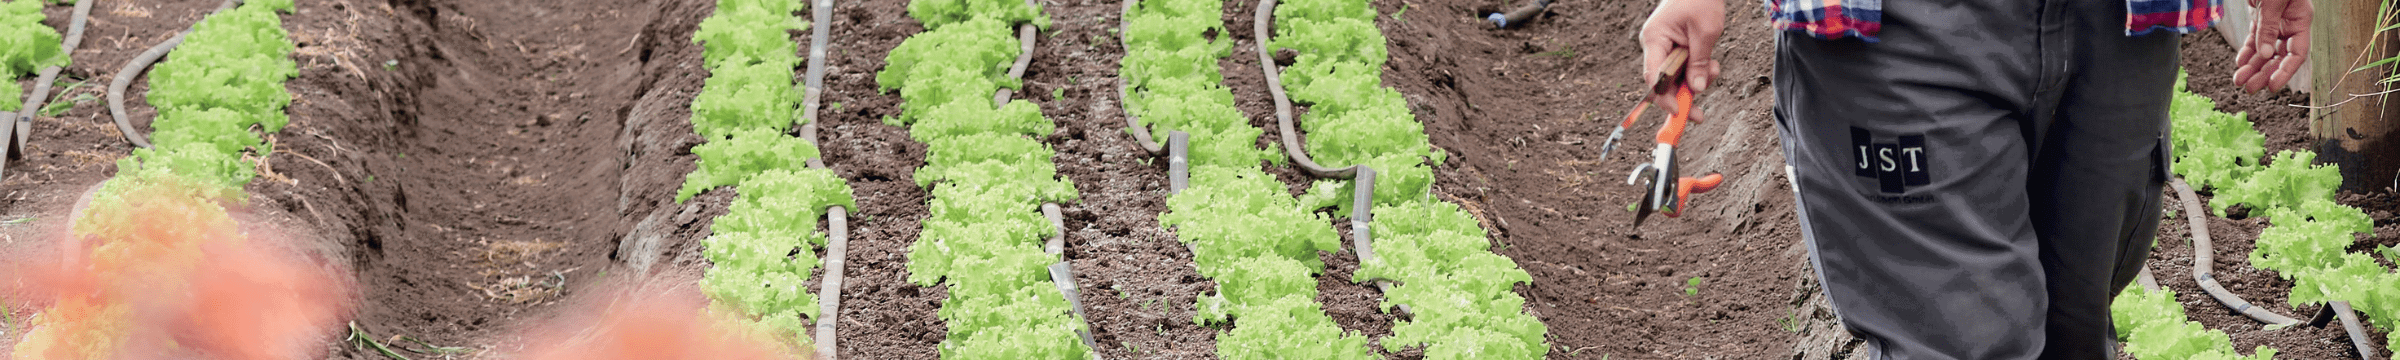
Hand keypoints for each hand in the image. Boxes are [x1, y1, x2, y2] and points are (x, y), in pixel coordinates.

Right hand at [1640, 0, 1723, 121]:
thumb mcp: (1706, 31)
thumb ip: (1699, 62)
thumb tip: (1697, 89)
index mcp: (1654, 39)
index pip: (1654, 76)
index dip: (1664, 97)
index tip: (1678, 111)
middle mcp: (1654, 45)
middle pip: (1662, 82)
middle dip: (1682, 97)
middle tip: (1698, 115)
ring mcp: (1662, 46)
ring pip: (1674, 77)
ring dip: (1694, 81)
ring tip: (1713, 69)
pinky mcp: (1673, 47)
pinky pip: (1681, 67)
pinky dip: (1696, 71)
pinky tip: (1710, 64)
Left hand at [2234, 0, 2310, 91]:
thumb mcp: (2272, 3)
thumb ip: (2268, 27)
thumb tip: (2264, 54)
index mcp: (2301, 19)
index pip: (2297, 53)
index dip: (2285, 72)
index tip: (2272, 87)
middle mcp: (2290, 24)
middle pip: (2279, 56)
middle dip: (2264, 74)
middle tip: (2250, 88)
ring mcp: (2275, 21)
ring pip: (2265, 50)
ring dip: (2252, 67)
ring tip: (2239, 80)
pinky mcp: (2260, 17)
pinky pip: (2255, 39)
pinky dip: (2247, 52)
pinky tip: (2240, 64)